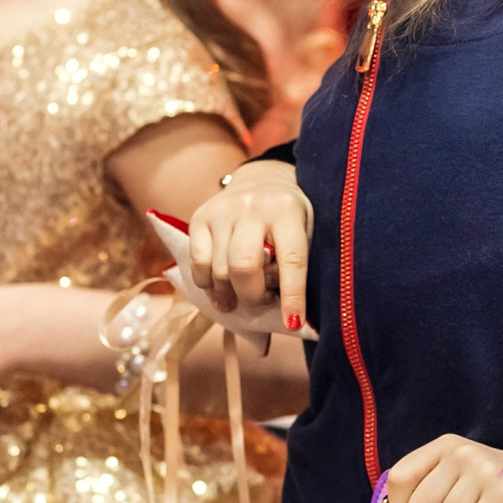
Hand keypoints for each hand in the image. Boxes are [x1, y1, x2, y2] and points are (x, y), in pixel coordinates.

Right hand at [187, 161, 311, 327]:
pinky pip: (198, 262)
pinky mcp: (200, 217)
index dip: (293, 296)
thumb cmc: (289, 218)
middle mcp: (253, 207)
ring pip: (218, 269)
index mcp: (287, 211)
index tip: (293, 323)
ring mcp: (222, 210)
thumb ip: (294, 266)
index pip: (292, 259)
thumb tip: (287, 320)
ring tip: (236, 300)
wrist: (262, 180)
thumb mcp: (304, 233)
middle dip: (251, 297)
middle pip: (243, 266)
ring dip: (228, 294)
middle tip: (259, 305)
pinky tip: (218, 287)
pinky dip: (206, 283)